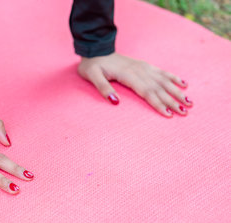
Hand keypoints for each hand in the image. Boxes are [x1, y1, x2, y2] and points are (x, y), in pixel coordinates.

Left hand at [77, 52, 192, 116]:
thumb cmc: (92, 65)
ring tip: (190, 102)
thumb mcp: (92, 76)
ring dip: (177, 92)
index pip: (146, 92)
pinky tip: (184, 84)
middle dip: (173, 101)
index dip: (158, 104)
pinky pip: (162, 72)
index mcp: (128, 75)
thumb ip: (103, 88)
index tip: (169, 114)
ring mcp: (143, 67)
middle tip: (185, 112)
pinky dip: (174, 78)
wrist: (95, 48)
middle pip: (159, 88)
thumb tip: (115, 102)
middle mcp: (139, 70)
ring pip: (164, 81)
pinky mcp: (144, 65)